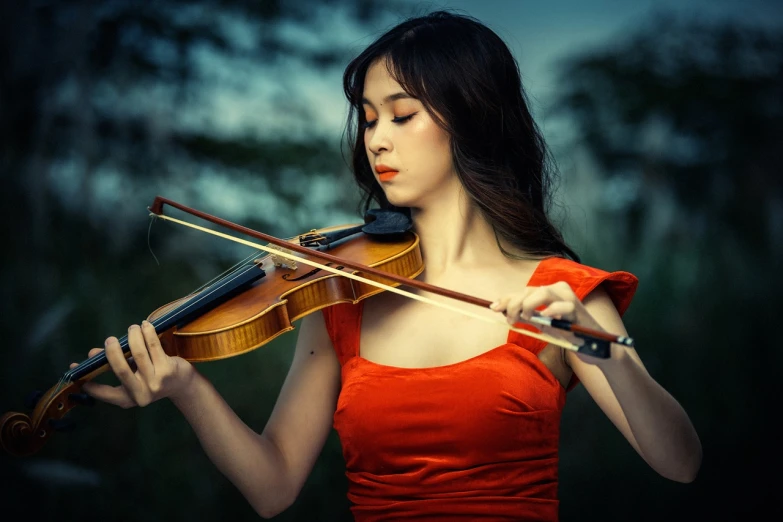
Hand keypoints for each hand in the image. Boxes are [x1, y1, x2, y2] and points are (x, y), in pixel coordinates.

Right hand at [71, 320, 194, 407]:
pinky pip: (154, 347)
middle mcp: (140, 394)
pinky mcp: (168, 370)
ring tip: (131, 328)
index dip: (88, 382)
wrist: (182, 384)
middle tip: (110, 340)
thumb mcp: (133, 376)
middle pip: (120, 370)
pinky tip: (145, 326)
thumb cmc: (153, 377)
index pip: (103, 393)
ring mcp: (155, 383)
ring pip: (139, 354)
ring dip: (133, 337)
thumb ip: (115, 364)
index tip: (76, 369)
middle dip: (112, 351)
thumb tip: (93, 352)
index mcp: (127, 399)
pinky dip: (148, 333)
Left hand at [489, 281, 609, 364]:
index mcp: (549, 291)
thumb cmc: (567, 332)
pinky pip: (564, 307)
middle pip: (530, 290)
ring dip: (529, 305)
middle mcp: (559, 290)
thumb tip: (503, 311)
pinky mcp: (579, 311)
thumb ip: (526, 315)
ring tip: (526, 317)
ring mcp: (569, 298)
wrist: (593, 346)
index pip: (523, 291)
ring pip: (543, 292)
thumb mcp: (543, 323)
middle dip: (514, 303)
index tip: (493, 307)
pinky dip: (553, 310)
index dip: (507, 298)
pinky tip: (545, 317)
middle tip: (509, 319)